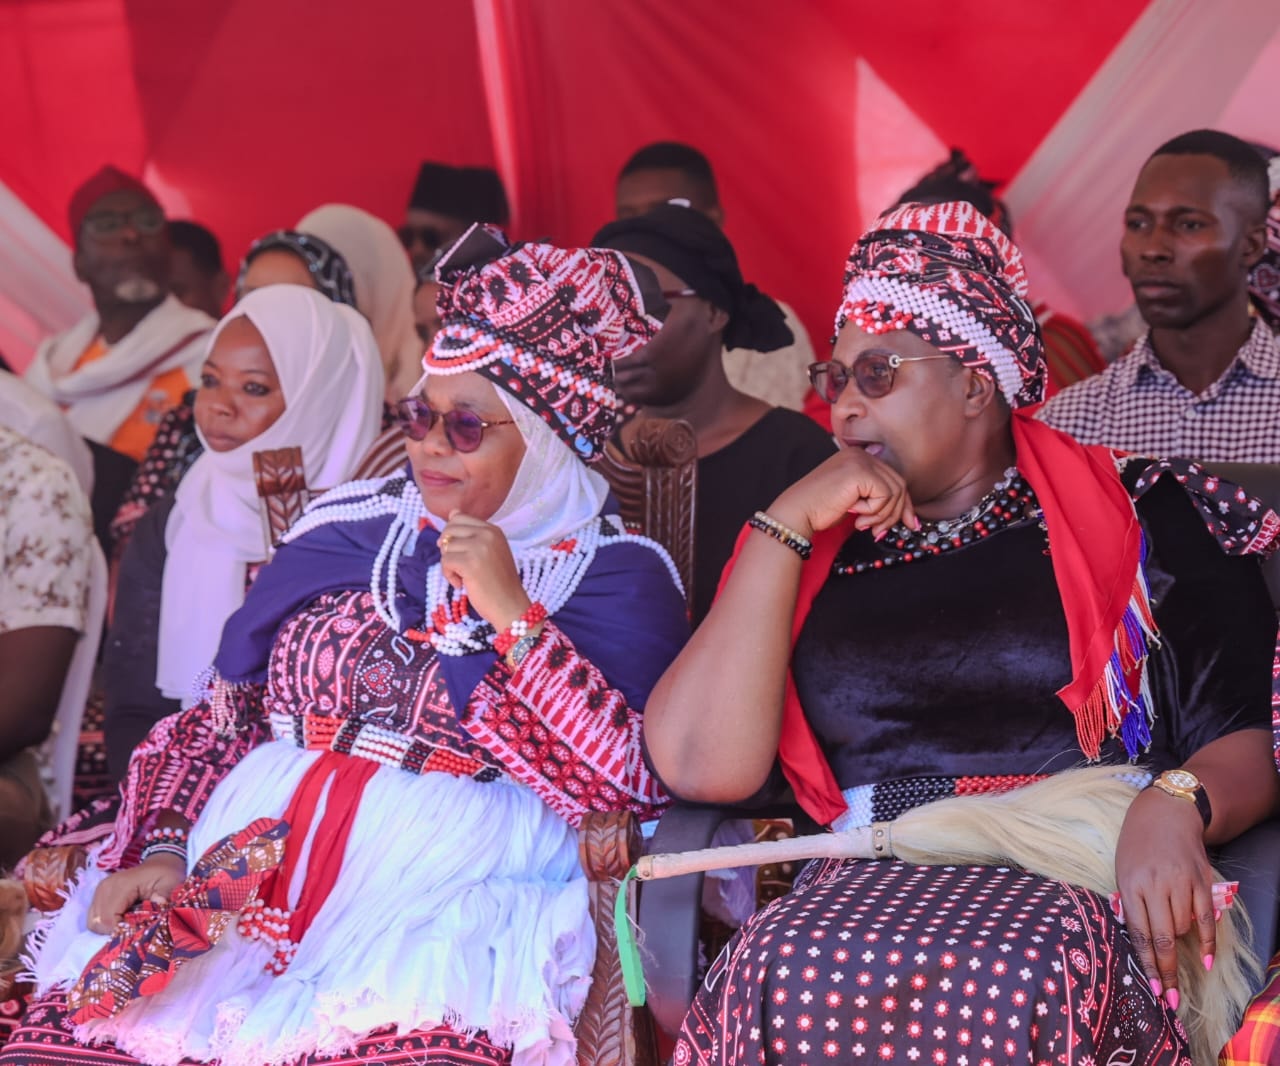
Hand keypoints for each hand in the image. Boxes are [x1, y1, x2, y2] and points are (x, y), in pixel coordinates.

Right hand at [86, 854, 184, 934]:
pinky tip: (120, 920)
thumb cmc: (166, 874)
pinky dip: (104, 924)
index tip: (136, 933)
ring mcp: (100, 891)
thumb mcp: (171, 883)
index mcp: (122, 885)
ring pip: (93, 922)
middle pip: (98, 922)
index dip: (120, 930)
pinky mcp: (99, 895)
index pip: (109, 918)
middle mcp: (106, 887)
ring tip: (127, 925)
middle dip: (114, 931)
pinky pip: (93, 918)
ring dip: (108, 928)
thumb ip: (164, 895)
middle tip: (133, 929)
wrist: (160, 863)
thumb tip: (160, 904)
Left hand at [438, 512, 530, 631]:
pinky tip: (461, 584)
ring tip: (463, 577)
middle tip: (459, 565)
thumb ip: (472, 533)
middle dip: (447, 548)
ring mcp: (480, 547)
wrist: (511, 606)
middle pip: (449, 530)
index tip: (461, 552)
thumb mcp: (490, 551)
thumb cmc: (499, 583)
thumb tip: (452, 512)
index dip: (453, 535)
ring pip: (445, 547)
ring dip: (449, 565)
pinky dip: (449, 575)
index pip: (459, 517)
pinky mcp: (470, 563)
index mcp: (493, 530)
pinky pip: (445, 562)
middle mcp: (488, 534)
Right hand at [768, 448, 917, 540]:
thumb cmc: (821, 510)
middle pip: (899, 485)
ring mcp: (860, 460)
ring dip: (882, 515)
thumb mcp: (857, 503)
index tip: (909, 524)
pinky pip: (884, 496)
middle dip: (895, 513)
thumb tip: (912, 518)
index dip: (903, 504)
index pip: (895, 480)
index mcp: (859, 457)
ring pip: (895, 492)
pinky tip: (855, 514)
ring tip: (862, 524)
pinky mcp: (860, 471)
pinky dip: (873, 511)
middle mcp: (861, 454)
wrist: (797, 512)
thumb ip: (880, 502)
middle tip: (878, 531)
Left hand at [1114, 787, 1214, 1010]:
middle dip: (1166, 972)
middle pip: (1162, 939)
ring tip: (1175, 963)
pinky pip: (1205, 919)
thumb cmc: (1137, 846)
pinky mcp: (1201, 882)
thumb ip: (1131, 904)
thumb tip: (1140, 941)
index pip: (1139, 934)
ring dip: (1179, 948)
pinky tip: (1206, 958)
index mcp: (1130, 886)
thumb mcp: (1123, 871)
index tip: (1153, 989)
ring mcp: (1181, 884)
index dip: (1147, 965)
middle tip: (1169, 998)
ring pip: (1182, 930)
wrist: (1165, 815)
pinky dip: (1207, 940)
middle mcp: (1155, 886)